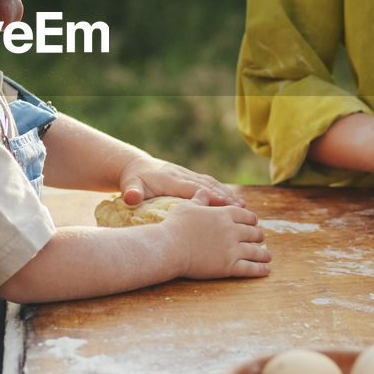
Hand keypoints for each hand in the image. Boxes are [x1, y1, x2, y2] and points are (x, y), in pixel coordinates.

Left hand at [117, 156, 244, 207]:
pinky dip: (222, 191)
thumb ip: (131, 191)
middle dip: (224, 196)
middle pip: (206, 186)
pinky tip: (233, 202)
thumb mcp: (130, 185)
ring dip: (227, 194)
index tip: (223, 204)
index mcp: (169, 179)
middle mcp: (181, 175)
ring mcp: (187, 174)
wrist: (136, 165)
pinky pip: (208, 183)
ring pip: (210, 184)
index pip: (192, 188)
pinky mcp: (190, 177)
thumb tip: (130, 198)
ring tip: (243, 206)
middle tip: (241, 208)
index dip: (208, 196)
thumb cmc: (134, 179)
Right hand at [160, 198, 271, 279]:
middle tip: (260, 238)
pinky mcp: (228, 266)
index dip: (251, 219)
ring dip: (264, 253)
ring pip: (255, 251)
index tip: (253, 222)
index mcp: (223, 214)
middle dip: (258, 235)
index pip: (244, 215)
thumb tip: (204, 192)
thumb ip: (199, 200)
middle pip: (253, 232)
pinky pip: (250, 268)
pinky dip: (260, 269)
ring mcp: (232, 249)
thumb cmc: (175, 226)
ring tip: (268, 256)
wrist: (170, 247)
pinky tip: (266, 270)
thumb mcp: (186, 207)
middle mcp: (231, 230)